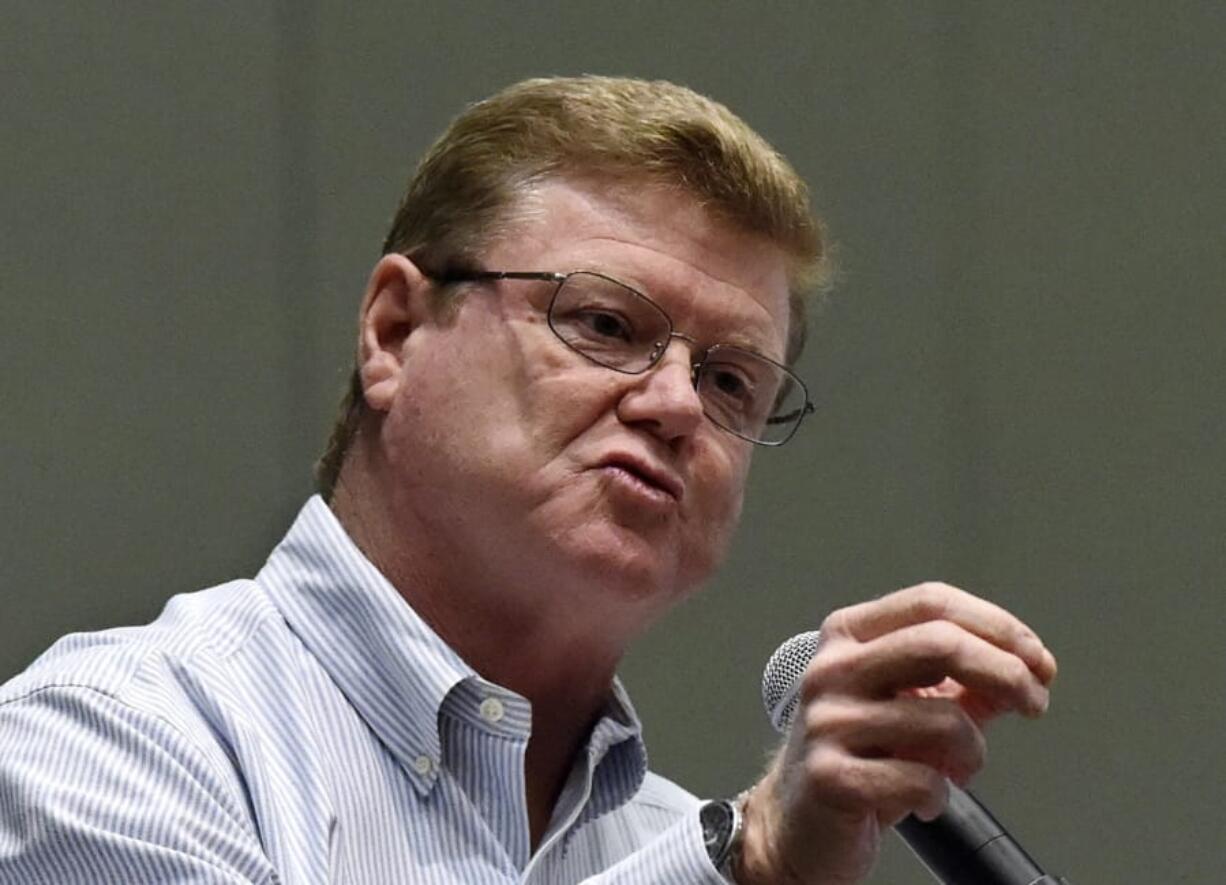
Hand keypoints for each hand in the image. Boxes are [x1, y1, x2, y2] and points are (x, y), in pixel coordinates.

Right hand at [734, 582, 1057, 884]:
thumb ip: (968, 683)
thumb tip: (1032, 668)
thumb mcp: (913, 706)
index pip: (932, 602)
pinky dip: (941, 795)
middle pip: (940, 642)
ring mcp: (827, 721)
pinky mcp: (830, 776)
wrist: (797, 820)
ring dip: (975, 751)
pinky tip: (927, 798)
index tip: (1036, 660)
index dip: (997, 625)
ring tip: (959, 768)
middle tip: (1035, 701)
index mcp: (848, 635)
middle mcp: (832, 669)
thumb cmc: (859, 755)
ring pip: (943, 719)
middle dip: (1007, 672)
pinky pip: (921, 780)